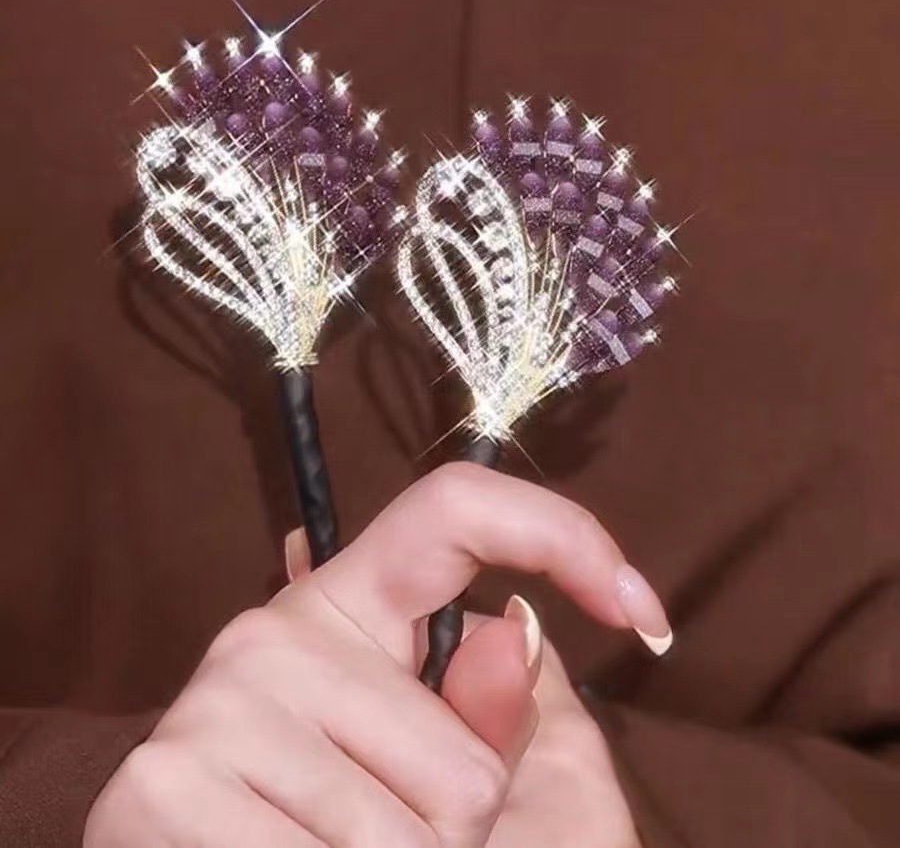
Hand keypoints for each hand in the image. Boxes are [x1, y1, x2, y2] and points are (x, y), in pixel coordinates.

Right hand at [85, 463, 667, 846]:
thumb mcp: (504, 794)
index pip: (456, 510)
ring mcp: (216, 699)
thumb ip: (512, 720)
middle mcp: (275, 630)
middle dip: (464, 834)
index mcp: (357, 605)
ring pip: (399, 832)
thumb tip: (504, 628)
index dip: (562, 536)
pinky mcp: (163, 783)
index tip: (643, 614)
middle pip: (459, 757)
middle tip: (406, 842)